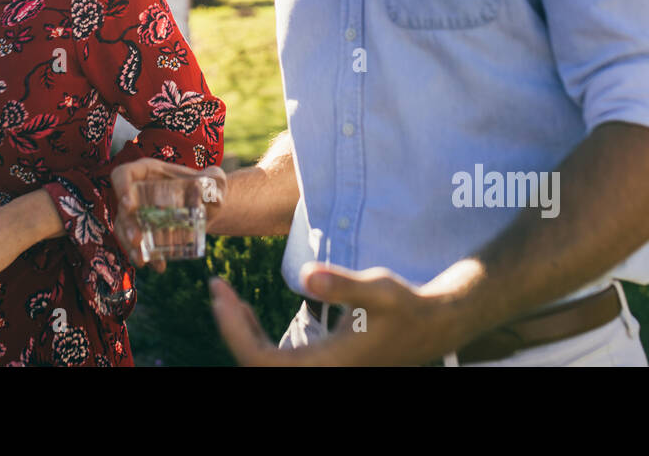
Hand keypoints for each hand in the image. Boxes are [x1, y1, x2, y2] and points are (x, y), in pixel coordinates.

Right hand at [112, 158, 227, 272]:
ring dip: (129, 246)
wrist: (208, 206)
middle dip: (126, 225)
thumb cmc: (207, 186)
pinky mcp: (144, 231)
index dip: (121, 187)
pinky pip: (137, 244)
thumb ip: (215, 182)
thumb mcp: (214, 181)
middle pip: (121, 207)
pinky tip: (159, 266)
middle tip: (137, 240)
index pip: (123, 174)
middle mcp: (137, 191)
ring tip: (142, 261)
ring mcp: (138, 212)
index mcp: (147, 172)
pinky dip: (146, 257)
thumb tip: (214, 197)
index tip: (129, 205)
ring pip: (124, 229)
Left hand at [209, 261, 469, 365]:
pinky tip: (247, 312)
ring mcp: (318, 371)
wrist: (432, 325)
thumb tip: (307, 274)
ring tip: (225, 295)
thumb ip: (343, 283)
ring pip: (263, 362)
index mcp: (324, 365)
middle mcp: (317, 373)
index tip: (220, 292)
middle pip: (255, 362)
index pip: (260, 360)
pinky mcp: (319, 364)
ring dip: (240, 330)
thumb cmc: (406, 305)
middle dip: (230, 325)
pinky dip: (254, 335)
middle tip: (216, 287)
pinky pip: (274, 358)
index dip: (233, 329)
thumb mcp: (378, 288)